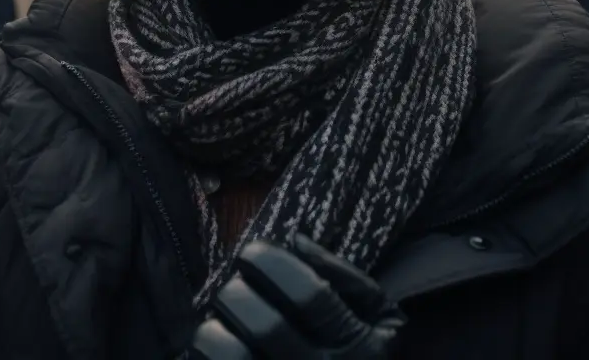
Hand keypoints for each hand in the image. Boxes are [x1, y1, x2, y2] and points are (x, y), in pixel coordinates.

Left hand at [189, 235, 405, 359]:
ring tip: (217, 322)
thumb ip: (347, 278)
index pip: (307, 294)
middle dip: (236, 294)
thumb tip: (296, 241)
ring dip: (213, 332)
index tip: (252, 252)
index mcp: (359, 347)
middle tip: (231, 287)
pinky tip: (212, 352)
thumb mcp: (382, 319)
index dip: (272, 263)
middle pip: (266, 326)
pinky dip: (205, 358)